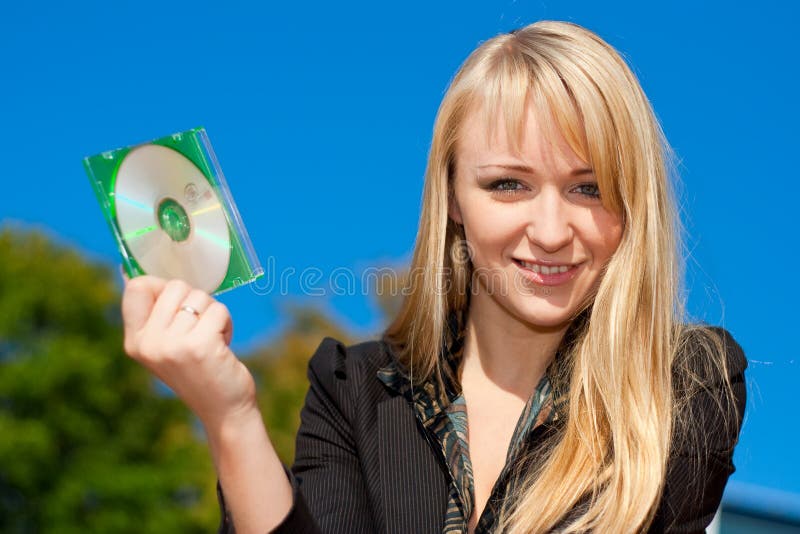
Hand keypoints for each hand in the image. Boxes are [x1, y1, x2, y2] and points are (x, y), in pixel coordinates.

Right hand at [121, 275, 257, 430]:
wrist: (223, 410)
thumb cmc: (198, 370)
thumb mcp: (165, 344)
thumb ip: (153, 313)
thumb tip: (129, 270)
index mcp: (135, 341)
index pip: (137, 287)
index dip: (163, 288)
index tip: (178, 307)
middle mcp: (148, 344)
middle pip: (174, 286)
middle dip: (195, 301)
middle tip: (200, 330)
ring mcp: (172, 346)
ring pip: (199, 297)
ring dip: (213, 314)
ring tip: (211, 340)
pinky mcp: (199, 346)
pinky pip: (218, 310)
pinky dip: (226, 323)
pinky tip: (222, 346)